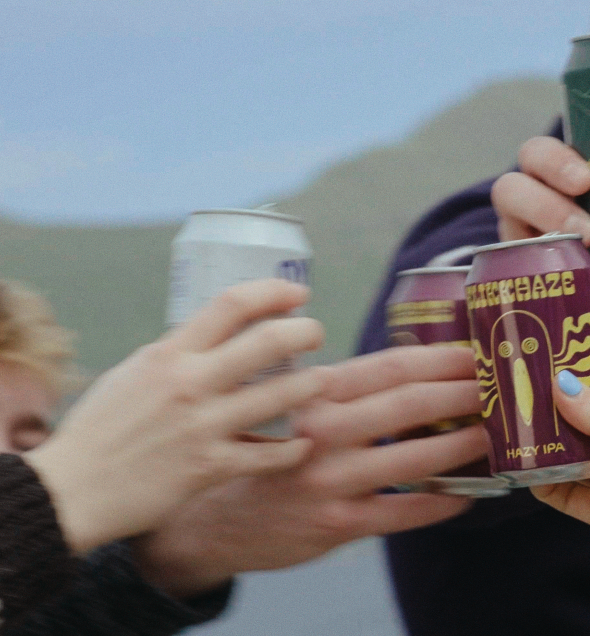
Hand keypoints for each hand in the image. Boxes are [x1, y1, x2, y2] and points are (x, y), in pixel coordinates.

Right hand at [24, 280, 321, 554]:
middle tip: (317, 334)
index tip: (298, 293)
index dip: (273, 291)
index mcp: (168, 355)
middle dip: (307, 332)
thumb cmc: (101, 430)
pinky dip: (294, 447)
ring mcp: (203, 426)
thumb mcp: (132, 375)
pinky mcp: (210, 467)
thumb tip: (217, 338)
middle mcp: (189, 384)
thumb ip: (177, 356)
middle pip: (268, 342)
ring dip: (312, 385)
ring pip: (281, 395)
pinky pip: (270, 454)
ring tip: (322, 382)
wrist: (73, 491)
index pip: (231, 304)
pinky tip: (303, 443)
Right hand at [130, 345, 486, 597]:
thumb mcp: (294, 406)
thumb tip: (418, 367)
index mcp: (315, 394)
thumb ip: (345, 389)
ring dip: (464, 445)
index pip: (392, 365)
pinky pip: (404, 512)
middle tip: (503, 386)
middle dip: (465, 393)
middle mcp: (323, 432)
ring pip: (416, 458)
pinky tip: (467, 495)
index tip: (481, 350)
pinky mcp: (337, 523)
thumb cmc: (266, 453)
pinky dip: (442, 503)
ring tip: (497, 435)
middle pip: (411, 404)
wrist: (210, 521)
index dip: (443, 357)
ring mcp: (331, 480)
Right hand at [493, 137, 589, 368]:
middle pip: (510, 192)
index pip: (536, 153)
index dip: (552, 161)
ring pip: (529, 262)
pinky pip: (563, 317)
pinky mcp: (540, 308)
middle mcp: (531, 216)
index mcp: (560, 183)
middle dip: (548, 210)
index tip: (586, 179)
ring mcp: (527, 261)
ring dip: (585, 283)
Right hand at [530, 369, 589, 562]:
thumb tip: (561, 387)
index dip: (584, 374)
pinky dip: (547, 484)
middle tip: (521, 397)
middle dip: (558, 411)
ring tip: (517, 432)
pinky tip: (527, 473)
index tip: (547, 364)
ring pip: (573, 454)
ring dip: (548, 446)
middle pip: (588, 419)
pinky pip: (567, 493)